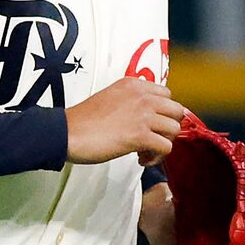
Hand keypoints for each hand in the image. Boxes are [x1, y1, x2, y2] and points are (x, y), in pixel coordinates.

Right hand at [66, 73, 187, 164]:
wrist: (67, 132)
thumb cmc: (83, 121)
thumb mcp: (110, 98)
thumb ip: (129, 102)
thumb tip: (144, 117)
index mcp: (133, 85)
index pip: (166, 95)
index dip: (162, 113)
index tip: (152, 124)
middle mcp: (142, 96)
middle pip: (176, 111)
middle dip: (168, 128)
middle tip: (153, 139)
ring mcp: (143, 115)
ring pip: (174, 129)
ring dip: (163, 144)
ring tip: (145, 152)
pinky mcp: (141, 135)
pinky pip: (166, 147)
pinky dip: (156, 157)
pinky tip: (141, 159)